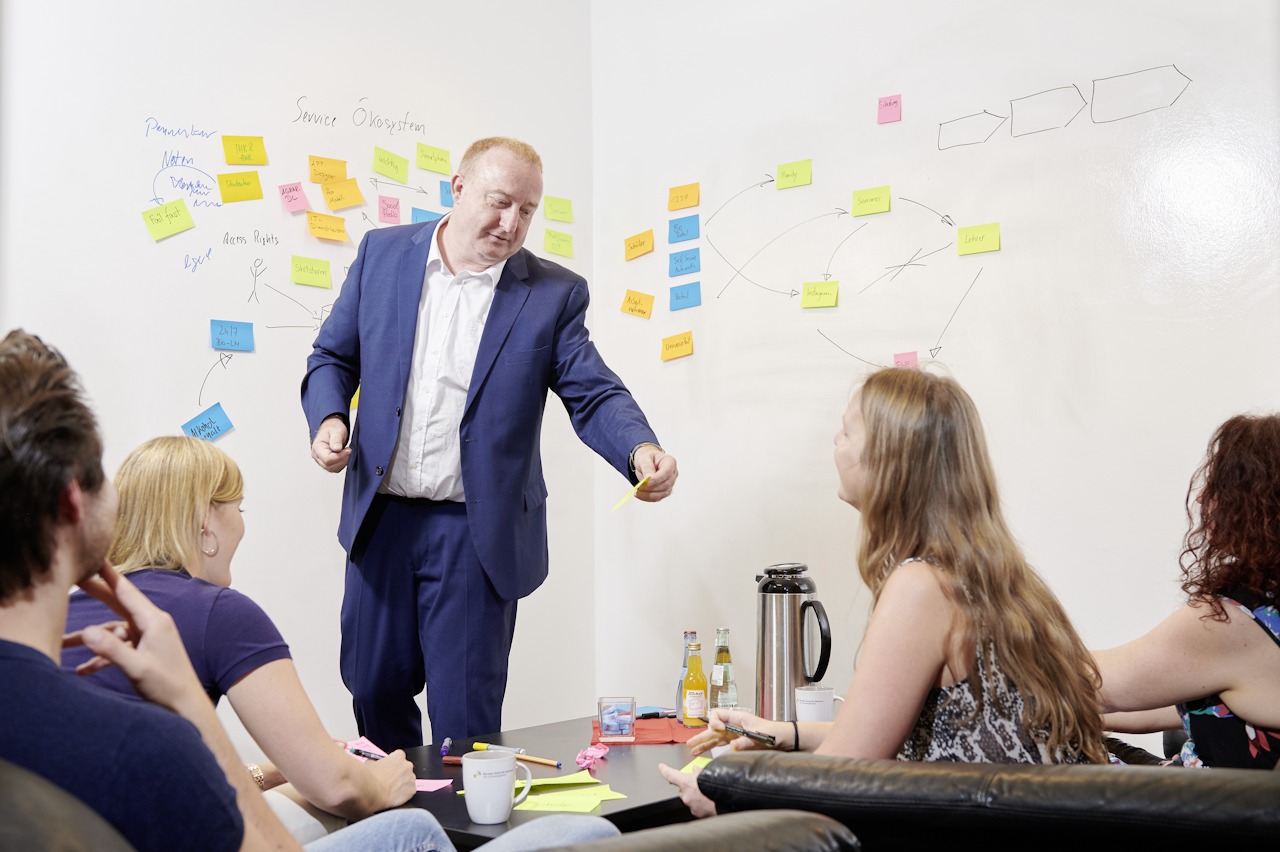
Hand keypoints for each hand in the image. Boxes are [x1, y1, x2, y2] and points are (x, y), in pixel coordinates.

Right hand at [62, 562, 205, 714]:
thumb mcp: (137, 668)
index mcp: (153, 620)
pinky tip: (81, 670)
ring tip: (60, 643)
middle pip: (116, 604)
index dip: (108, 573)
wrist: (186, 707)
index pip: (126, 591)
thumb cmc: (168, 686)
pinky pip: (117, 649)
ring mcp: (147, 638)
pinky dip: (100, 657)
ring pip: (111, 631)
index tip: (94, 556)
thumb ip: (111, 650)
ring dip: (89, 638)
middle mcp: (151, 624)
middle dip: (94, 592)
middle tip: (72, 578)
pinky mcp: (143, 652)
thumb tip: (85, 632)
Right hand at [311, 415, 351, 471]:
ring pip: (332, 469)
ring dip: (342, 462)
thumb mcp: (336, 431)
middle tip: (348, 450)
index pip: (327, 459)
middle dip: (342, 459)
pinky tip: (344, 456)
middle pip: (329, 466)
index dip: (339, 456)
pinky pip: (335, 469)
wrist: (332, 430)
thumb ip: (336, 439)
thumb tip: (337, 449)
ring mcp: (321, 461)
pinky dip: (342, 464)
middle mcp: (317, 456)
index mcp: (317, 448)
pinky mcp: (327, 464)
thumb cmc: (332, 429)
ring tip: (346, 451)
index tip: (348, 450)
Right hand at [365, 748, 416, 806]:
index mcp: (398, 756)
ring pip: (408, 780)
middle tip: (389, 780)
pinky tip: (394, 796)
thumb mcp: (369, 763)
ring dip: (402, 783)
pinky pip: (410, 791)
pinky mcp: (412, 790)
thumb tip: (372, 763)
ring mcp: (411, 778)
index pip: (398, 756)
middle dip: (398, 773)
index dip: (392, 763)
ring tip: (390, 789)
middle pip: (405, 768)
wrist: (372, 792)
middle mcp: (407, 765)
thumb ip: (374, 762)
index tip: (388, 767)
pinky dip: (404, 794)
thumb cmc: (371, 778)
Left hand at [633, 444, 677, 502]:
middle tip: (640, 486)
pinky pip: (658, 498)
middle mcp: (672, 474)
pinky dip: (648, 498)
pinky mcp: (664, 491)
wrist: (645, 463)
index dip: (657, 479)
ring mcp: (670, 483)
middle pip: (666, 484)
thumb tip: (649, 478)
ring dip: (649, 495)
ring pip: (663, 493)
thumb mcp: (644, 458)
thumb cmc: (647, 458)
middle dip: (652, 487)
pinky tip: (640, 495)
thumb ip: (647, 467)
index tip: (647, 482)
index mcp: (670, 462)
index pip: (667, 472)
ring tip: (637, 492)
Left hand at [657, 763, 716, 817]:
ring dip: (696, 794)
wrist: (727, 801)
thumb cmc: (718, 787)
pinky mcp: (697, 814)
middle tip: (699, 782)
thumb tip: (695, 770)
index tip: (661, 767)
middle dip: (689, 785)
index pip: (670, 775)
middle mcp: (686, 796)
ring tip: (708, 792)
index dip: (665, 770)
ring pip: (690, 798)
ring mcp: (691, 806)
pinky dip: (701, 802)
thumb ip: (698, 771)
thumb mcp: (708, 772)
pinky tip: (710, 799)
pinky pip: (696, 806)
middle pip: (682, 789)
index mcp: (687, 783)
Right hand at [687, 708, 779, 756]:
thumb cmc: (774, 732)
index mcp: (738, 718)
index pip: (718, 714)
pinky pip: (721, 744)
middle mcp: (734, 725)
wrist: (784, 739)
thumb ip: (745, 742)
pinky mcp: (738, 742)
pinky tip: (705, 754)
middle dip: (702, 735)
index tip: (719, 730)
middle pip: (713, 728)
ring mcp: (735, 734)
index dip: (714, 722)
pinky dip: (713, 748)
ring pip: (715, 738)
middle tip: (690, 743)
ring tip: (693, 751)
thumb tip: (732, 746)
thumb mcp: (759, 736)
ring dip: (704, 744)